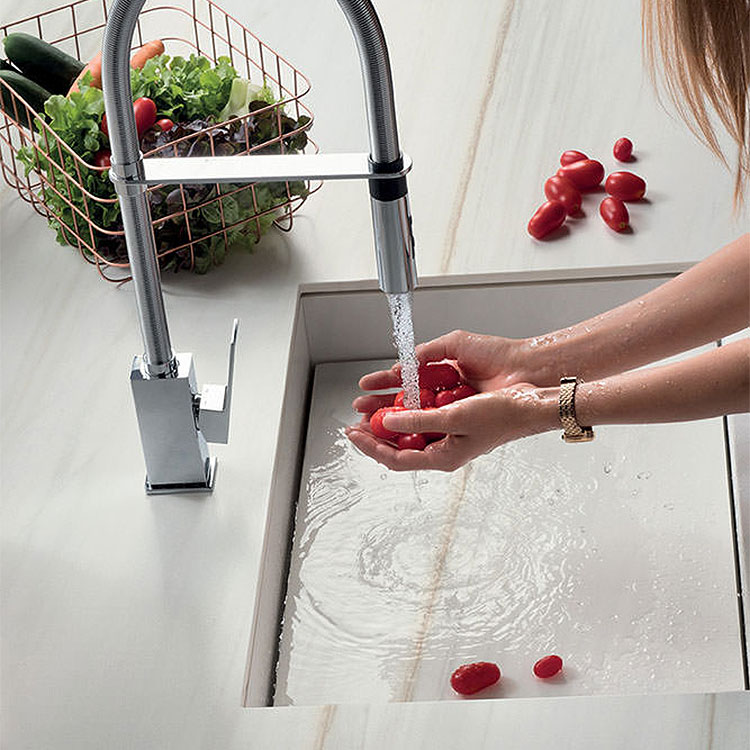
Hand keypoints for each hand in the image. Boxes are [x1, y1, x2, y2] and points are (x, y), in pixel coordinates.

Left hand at [346, 384, 558, 471]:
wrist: (531, 403)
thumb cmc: (502, 414)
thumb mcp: (455, 416)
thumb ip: (419, 419)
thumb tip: (388, 421)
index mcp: (443, 457)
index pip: (395, 459)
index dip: (370, 447)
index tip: (353, 434)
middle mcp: (443, 449)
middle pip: (398, 446)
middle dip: (375, 433)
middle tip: (356, 420)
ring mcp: (448, 436)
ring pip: (409, 431)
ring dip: (389, 419)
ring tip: (372, 407)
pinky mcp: (454, 421)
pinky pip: (424, 417)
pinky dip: (409, 408)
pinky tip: (400, 398)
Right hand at [351, 329, 531, 416]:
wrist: (524, 368)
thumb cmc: (498, 355)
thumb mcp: (455, 344)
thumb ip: (427, 353)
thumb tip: (402, 366)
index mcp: (440, 376)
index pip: (403, 382)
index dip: (382, 386)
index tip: (364, 387)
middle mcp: (443, 399)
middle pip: (402, 406)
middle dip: (377, 408)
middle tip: (359, 410)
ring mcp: (451, 414)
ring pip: (412, 421)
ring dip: (388, 422)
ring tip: (368, 422)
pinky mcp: (460, 425)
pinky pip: (430, 428)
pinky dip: (411, 427)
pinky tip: (395, 425)